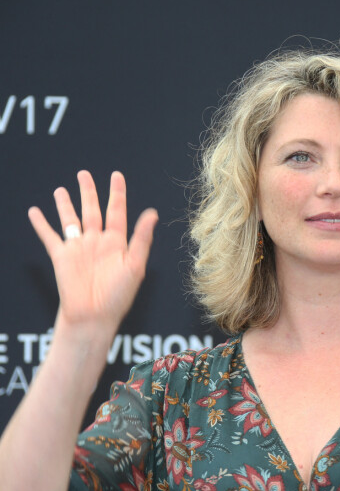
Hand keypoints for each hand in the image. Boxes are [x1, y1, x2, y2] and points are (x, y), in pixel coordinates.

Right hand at [28, 170, 157, 330]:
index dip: (117, 193)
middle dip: (88, 192)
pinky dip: (41, 224)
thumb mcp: (135, 265)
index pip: (117, 211)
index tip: (116, 176)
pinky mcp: (61, 256)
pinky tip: (35, 212)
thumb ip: (142, 239)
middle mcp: (97, 242)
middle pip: (92, 210)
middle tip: (84, 174)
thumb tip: (153, 214)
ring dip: (65, 204)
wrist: (94, 316)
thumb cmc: (119, 296)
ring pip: (70, 219)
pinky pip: (49, 236)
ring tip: (61, 189)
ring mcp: (78, 248)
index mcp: (117, 243)